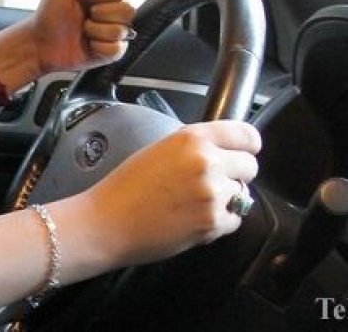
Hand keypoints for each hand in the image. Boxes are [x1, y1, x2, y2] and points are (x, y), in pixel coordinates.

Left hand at [29, 0, 134, 74]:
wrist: (39, 44)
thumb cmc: (48, 12)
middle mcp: (111, 10)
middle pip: (127, 9)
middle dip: (98, 13)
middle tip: (80, 15)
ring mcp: (113, 31)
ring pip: (122, 30)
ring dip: (95, 31)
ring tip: (82, 31)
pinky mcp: (112, 52)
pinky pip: (117, 49)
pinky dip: (98, 48)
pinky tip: (87, 45)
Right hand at [79, 120, 261, 267]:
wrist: (106, 222)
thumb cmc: (125, 188)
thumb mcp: (158, 150)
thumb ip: (193, 147)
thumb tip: (223, 153)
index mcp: (191, 138)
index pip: (246, 135)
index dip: (246, 146)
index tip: (242, 152)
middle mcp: (206, 162)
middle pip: (250, 166)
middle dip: (235, 174)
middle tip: (210, 182)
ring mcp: (211, 193)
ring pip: (243, 194)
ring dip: (226, 200)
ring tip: (194, 203)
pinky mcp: (213, 222)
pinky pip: (235, 220)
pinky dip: (219, 222)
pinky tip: (192, 218)